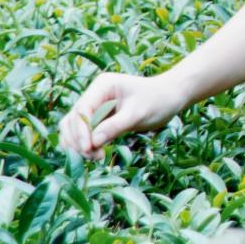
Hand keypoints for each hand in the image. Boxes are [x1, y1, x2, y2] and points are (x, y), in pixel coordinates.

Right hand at [58, 70, 191, 162]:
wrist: (171, 97)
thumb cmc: (158, 100)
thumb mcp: (138, 113)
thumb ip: (115, 126)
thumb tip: (93, 142)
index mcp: (102, 86)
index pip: (82, 108)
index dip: (81, 130)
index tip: (88, 148)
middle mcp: (95, 94)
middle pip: (73, 119)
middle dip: (79, 140)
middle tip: (94, 157)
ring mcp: (95, 106)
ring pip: (74, 128)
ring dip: (80, 144)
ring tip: (96, 157)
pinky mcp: (99, 118)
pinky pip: (84, 133)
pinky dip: (85, 144)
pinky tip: (96, 155)